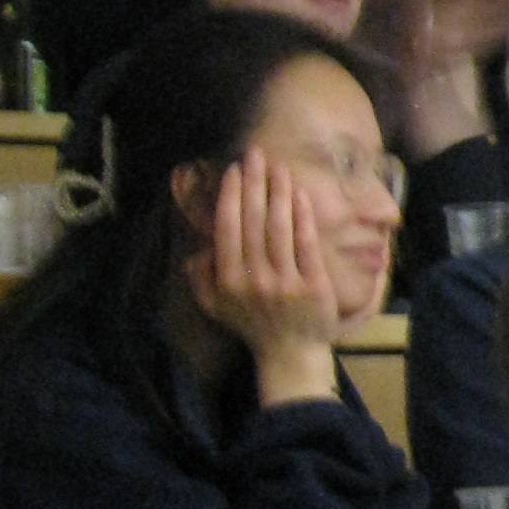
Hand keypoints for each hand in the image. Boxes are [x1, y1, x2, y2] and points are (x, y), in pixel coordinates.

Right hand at [185, 150, 347, 393]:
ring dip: (278, 193)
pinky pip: (306, 244)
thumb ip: (201, 279)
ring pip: (279, 228)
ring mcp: (285, 282)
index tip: (233, 170)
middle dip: (253, 184)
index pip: (227, 228)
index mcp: (227, 279)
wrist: (290, 353)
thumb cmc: (252, 325)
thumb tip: (195, 251)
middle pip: (253, 221)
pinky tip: (301, 195)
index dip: (230, 196)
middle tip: (255, 155)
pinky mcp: (313, 285)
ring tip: (279, 167)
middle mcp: (253, 278)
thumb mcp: (216, 306)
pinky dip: (303, 217)